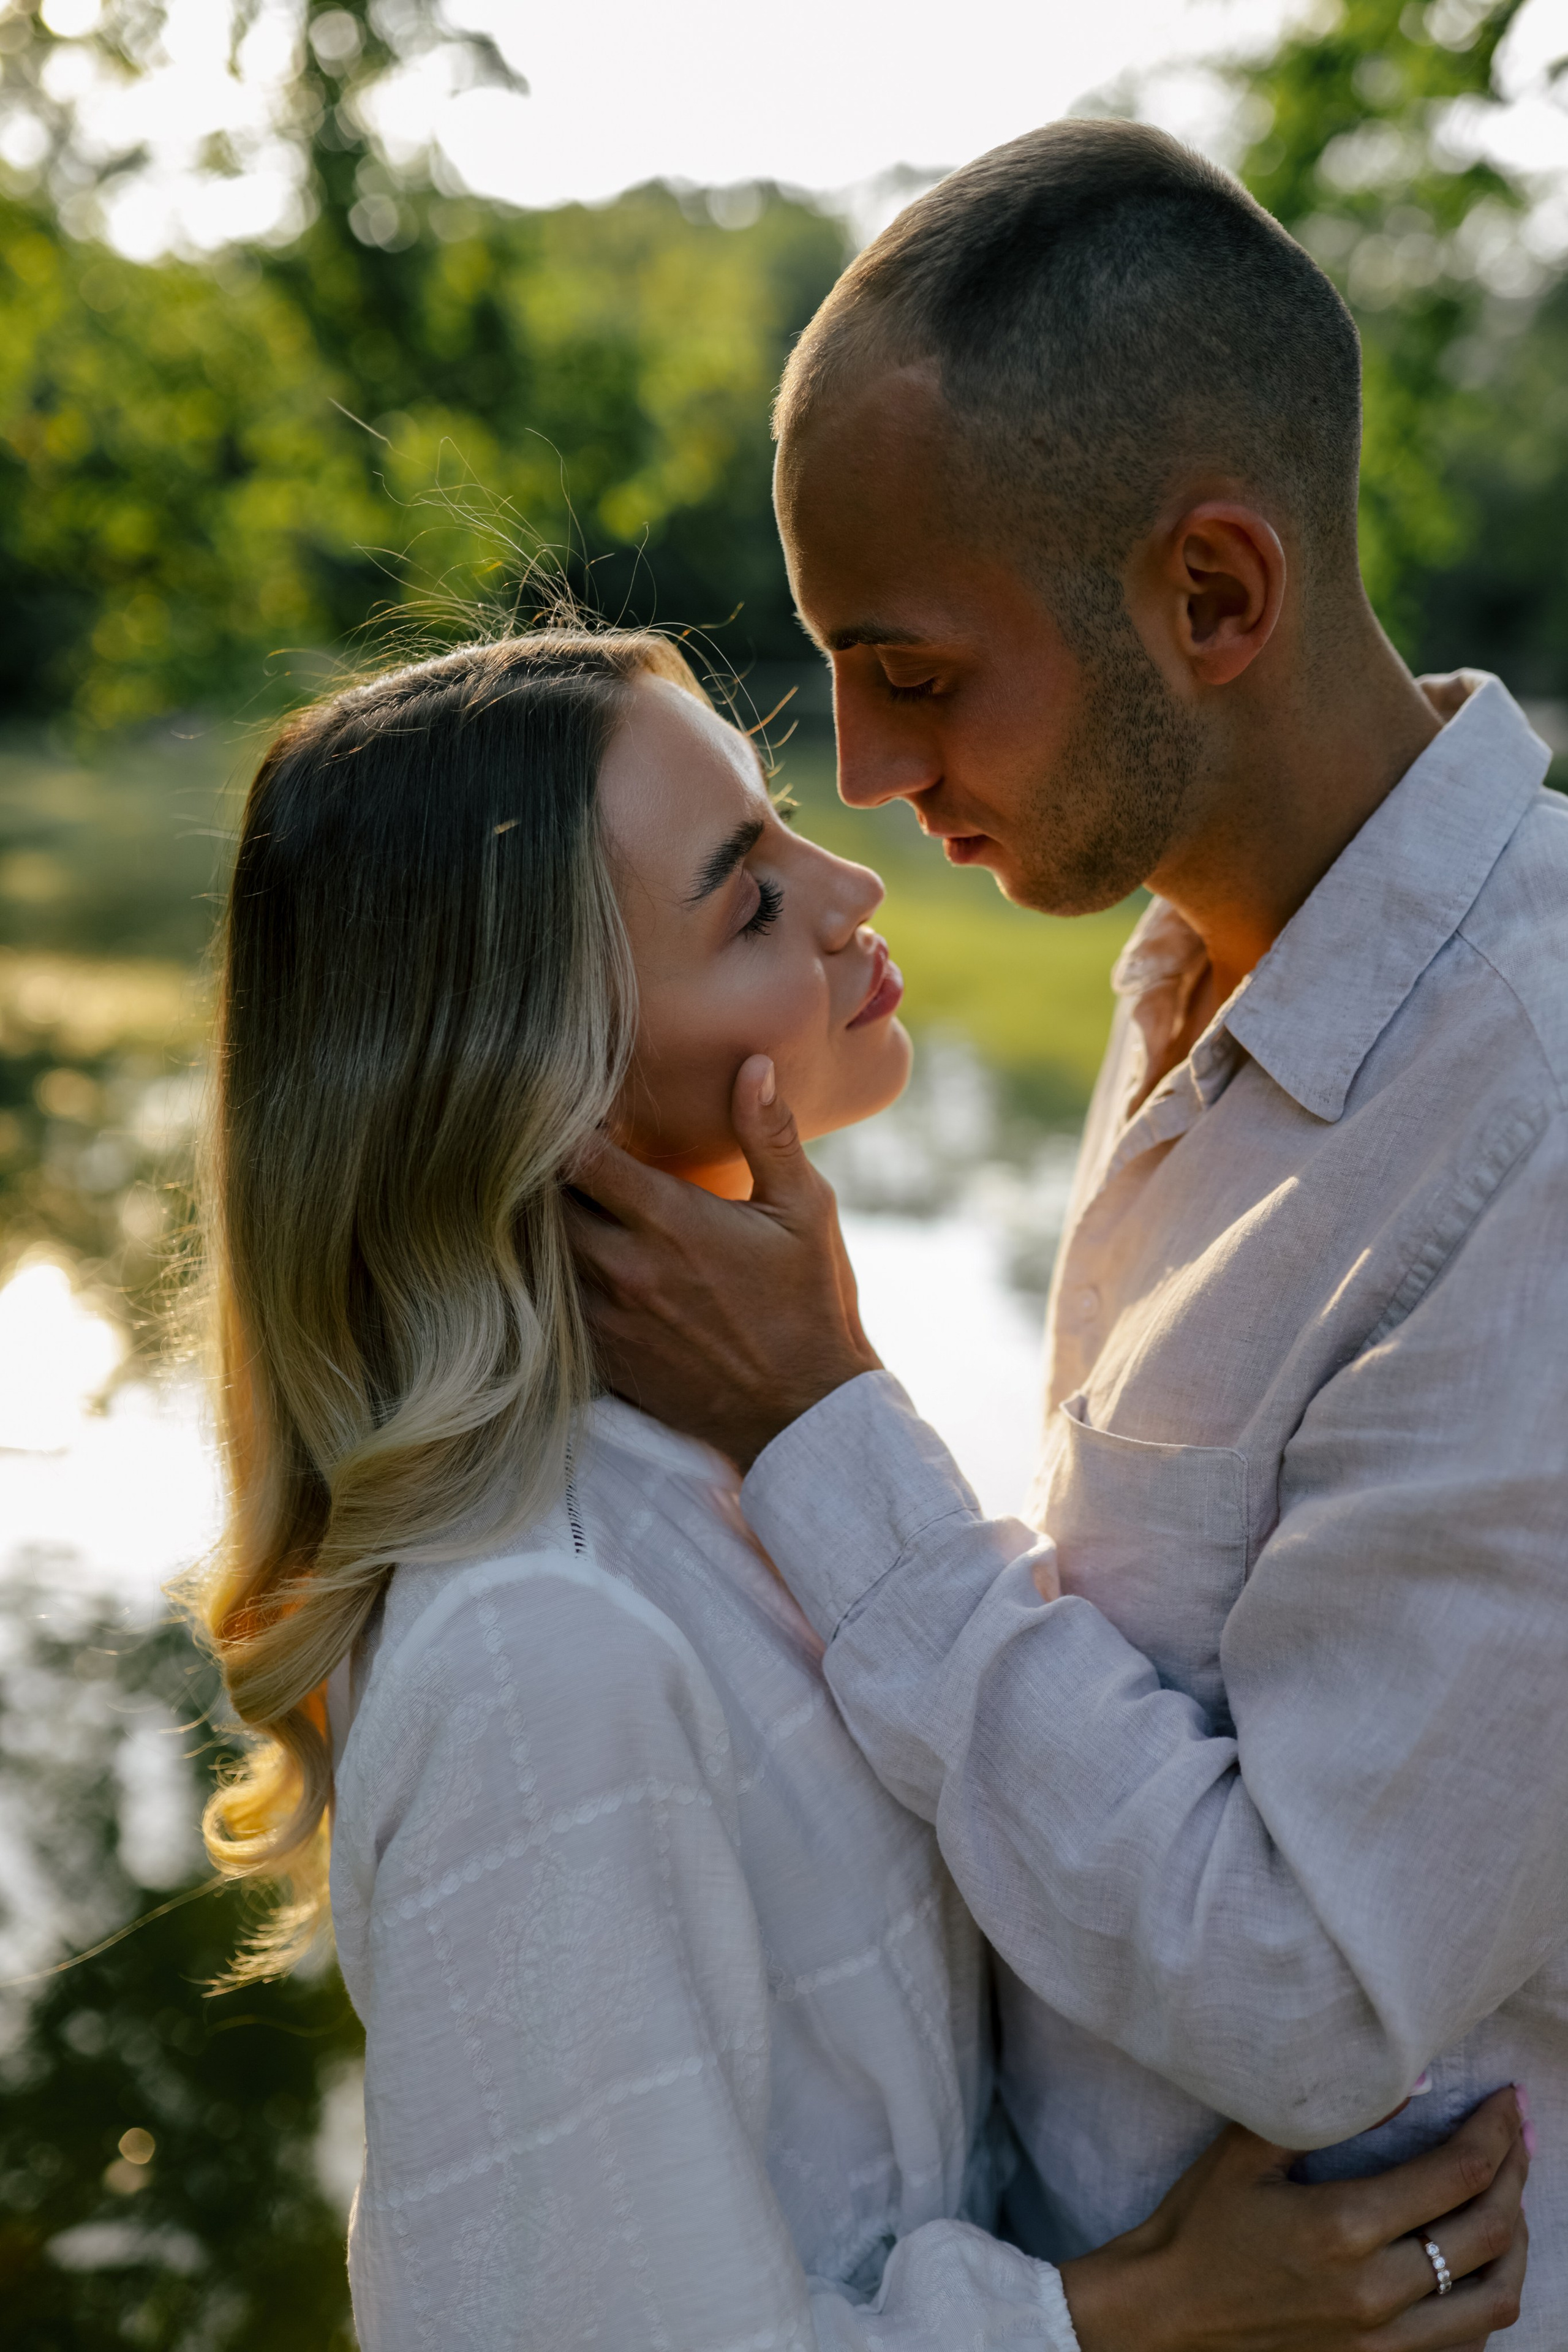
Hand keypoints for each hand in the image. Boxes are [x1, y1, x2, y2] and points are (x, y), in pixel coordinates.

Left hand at [565, 1057, 881, 1465]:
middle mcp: (626, 1268)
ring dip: (549, 1223)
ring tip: (564, 1199)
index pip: (580, 1154)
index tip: (577, 1109)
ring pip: (543, 1252)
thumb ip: (770, 1134)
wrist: (801, 1413)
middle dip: (548, 1170)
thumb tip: (752, 1064)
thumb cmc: (810, 1304)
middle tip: (560, 1149)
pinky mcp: (604, 1356)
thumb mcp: (805, 1211)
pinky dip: (558, 1275)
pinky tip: (582, 1261)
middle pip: (545, 1200)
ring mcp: (608, 1317)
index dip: (568, 1124)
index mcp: (671, 1221)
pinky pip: (555, 1303)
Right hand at [1060, 2084, 1527, 2351]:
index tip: (1505, 2101)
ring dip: (1516, 2243)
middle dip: (1515, 2172)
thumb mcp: (1248, 2152)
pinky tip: (1477, 2264)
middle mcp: (1374, 2292)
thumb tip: (1408, 2081)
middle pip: (1490, 2233)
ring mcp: (1381, 2343)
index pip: (1456, 2174)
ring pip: (1495, 2299)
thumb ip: (1329, 2114)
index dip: (1494, 2131)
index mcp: (1341, 2227)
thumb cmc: (1199, 2224)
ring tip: (1509, 2199)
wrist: (1163, 2317)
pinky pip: (1467, 2343)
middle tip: (1515, 2135)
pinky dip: (1487, 2300)